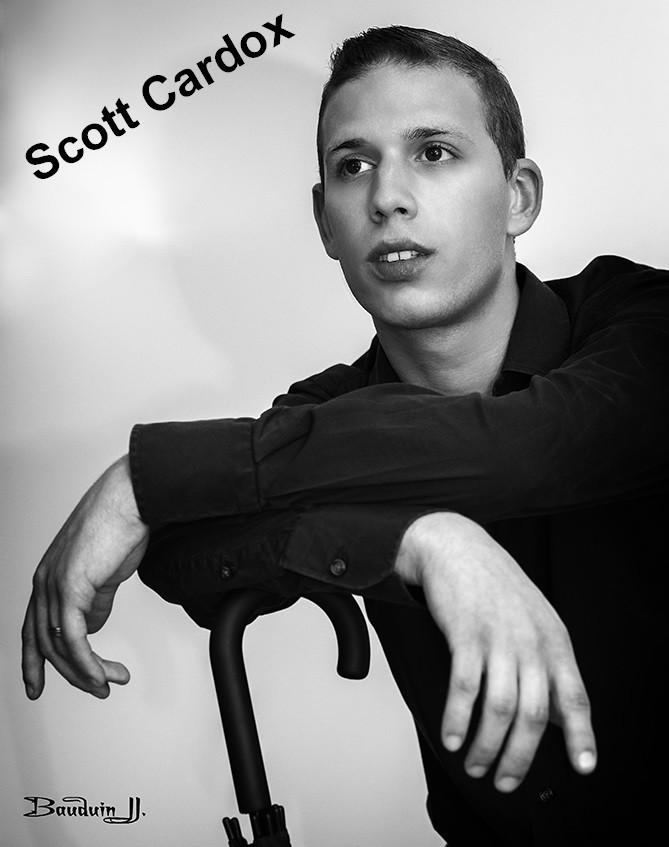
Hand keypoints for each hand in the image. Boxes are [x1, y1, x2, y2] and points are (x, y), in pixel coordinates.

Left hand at [22, 456, 148, 699]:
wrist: (130, 501)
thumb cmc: (120, 526)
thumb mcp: (104, 572)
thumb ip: (95, 601)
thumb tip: (93, 626)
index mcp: (48, 577)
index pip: (32, 629)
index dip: (33, 661)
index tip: (36, 685)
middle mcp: (44, 583)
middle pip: (43, 644)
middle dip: (69, 674)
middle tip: (96, 689)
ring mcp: (54, 586)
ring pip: (58, 646)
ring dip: (85, 672)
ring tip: (109, 682)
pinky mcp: (71, 588)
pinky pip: (74, 638)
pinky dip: (88, 663)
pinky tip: (102, 674)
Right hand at [395, 512, 595, 791]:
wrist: (456, 545)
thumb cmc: (494, 586)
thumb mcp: (535, 619)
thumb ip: (546, 663)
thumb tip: (555, 716)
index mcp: (554, 640)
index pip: (575, 696)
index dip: (581, 735)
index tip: (583, 768)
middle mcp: (531, 642)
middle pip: (535, 715)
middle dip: (520, 758)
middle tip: (504, 781)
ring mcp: (498, 637)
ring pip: (500, 708)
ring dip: (486, 746)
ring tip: (474, 766)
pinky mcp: (465, 633)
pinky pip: (464, 687)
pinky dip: (458, 719)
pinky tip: (451, 738)